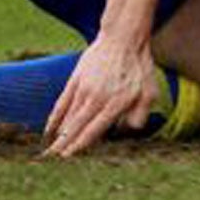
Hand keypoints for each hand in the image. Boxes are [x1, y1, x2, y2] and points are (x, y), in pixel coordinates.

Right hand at [44, 30, 160, 156]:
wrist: (123, 37)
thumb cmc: (139, 67)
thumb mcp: (149, 91)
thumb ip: (140, 114)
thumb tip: (129, 131)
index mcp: (115, 103)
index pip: (93, 131)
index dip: (80, 146)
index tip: (68, 159)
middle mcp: (97, 98)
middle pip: (76, 127)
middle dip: (64, 146)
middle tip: (52, 162)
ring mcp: (84, 89)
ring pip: (68, 117)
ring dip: (59, 135)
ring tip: (50, 152)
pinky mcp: (75, 80)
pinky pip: (62, 103)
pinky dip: (54, 118)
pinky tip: (49, 130)